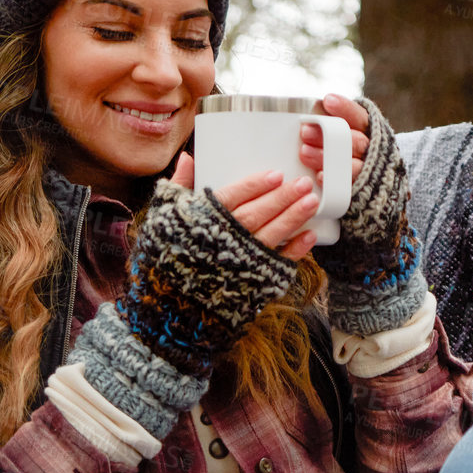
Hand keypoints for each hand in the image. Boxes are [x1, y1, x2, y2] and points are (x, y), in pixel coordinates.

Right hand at [115, 177, 301, 379]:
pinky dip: (295, 251)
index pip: (233, 198)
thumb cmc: (161, 262)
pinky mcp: (252, 286)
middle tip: (303, 184)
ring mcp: (240, 266)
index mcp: (201, 224)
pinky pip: (278, 265)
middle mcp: (223, 244)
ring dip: (293, 219)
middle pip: (257, 215)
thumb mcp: (161, 220)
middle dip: (282, 198)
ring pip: (271, 237)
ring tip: (311, 202)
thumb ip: (177, 187)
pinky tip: (309, 236)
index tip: (275, 174)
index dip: (255, 185)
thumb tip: (189, 157)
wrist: (167, 314)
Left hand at [297, 94, 370, 188]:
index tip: (327, 101)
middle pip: (355, 142)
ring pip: (353, 165)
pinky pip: (350, 189)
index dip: (345, 109)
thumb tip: (311, 113)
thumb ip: (335, 126)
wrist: (379, 189)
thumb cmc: (353, 156)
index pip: (360, 118)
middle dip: (330, 136)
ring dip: (327, 158)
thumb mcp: (351, 137)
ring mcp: (370, 174)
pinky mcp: (362, 193)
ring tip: (304, 153)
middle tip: (305, 131)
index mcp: (372, 134)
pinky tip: (319, 176)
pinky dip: (334, 182)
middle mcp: (374, 153)